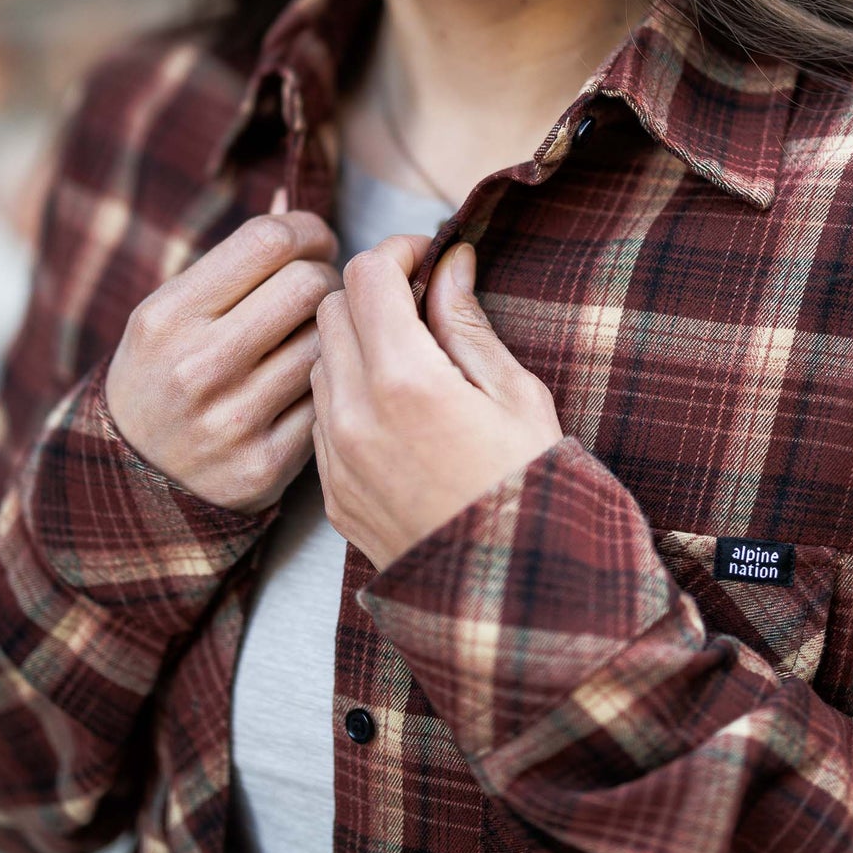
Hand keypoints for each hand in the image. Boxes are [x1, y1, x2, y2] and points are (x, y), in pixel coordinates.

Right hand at [104, 202, 342, 512]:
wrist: (135, 479)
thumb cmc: (164, 372)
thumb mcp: (170, 312)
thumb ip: (232, 260)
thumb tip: (288, 201)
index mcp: (167, 317)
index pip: (268, 240)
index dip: (307, 229)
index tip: (314, 241)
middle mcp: (196, 367)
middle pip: (307, 284)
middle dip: (324, 276)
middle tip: (316, 289)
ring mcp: (231, 420)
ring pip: (326, 340)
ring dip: (330, 330)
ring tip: (310, 333)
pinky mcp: (264, 465)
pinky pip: (328, 397)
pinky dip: (327, 382)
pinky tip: (309, 382)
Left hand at [310, 236, 563, 571]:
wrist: (511, 600)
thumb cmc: (532, 490)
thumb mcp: (516, 395)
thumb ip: (468, 322)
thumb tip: (450, 263)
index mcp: (405, 381)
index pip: (366, 275)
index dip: (397, 251)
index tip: (429, 257)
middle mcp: (354, 415)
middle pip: (331, 309)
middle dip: (373, 291)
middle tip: (423, 302)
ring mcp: (333, 458)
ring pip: (320, 360)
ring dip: (356, 341)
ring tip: (414, 357)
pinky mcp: (330, 492)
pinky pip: (321, 415)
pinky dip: (348, 392)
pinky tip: (398, 409)